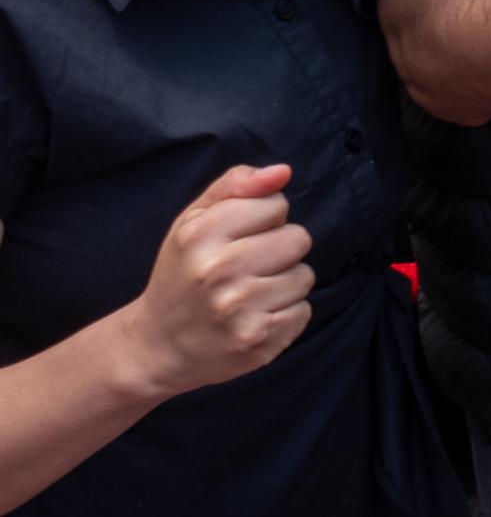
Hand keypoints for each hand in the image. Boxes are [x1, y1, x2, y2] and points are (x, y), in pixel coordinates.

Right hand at [116, 163, 312, 399]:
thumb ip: (234, 186)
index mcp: (199, 235)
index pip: (276, 205)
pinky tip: (254, 318)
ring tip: (249, 294)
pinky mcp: (259, 339)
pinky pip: (304, 311)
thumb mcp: (192, 222)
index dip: (264, 219)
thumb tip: (283, 171)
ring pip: (304, 276)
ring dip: (284, 284)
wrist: (159, 345)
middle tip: (247, 268)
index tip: (240, 237)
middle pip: (298, 239)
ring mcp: (239, 308)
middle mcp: (218, 270)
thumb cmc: (183, 274)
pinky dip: (286, 314)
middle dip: (279, 250)